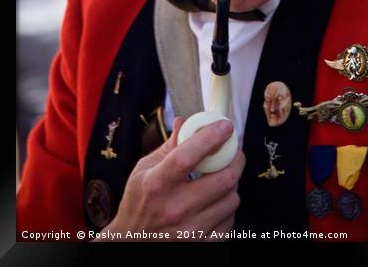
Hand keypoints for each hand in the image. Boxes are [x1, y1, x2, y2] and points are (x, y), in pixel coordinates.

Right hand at [100, 117, 245, 240]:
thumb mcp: (144, 170)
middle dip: (235, 159)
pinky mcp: (202, 245)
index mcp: (157, 184)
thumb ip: (169, 146)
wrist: (132, 244)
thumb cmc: (138, 204)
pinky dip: (227, 208)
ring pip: (232, 199)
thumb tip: (185, 122)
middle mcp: (175, 209)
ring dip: (231, 184)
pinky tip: (215, 203)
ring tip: (219, 178)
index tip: (224, 126)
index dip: (210, 137)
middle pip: (223, 179)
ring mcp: (191, 230)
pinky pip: (230, 221)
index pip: (188, 156)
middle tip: (233, 152)